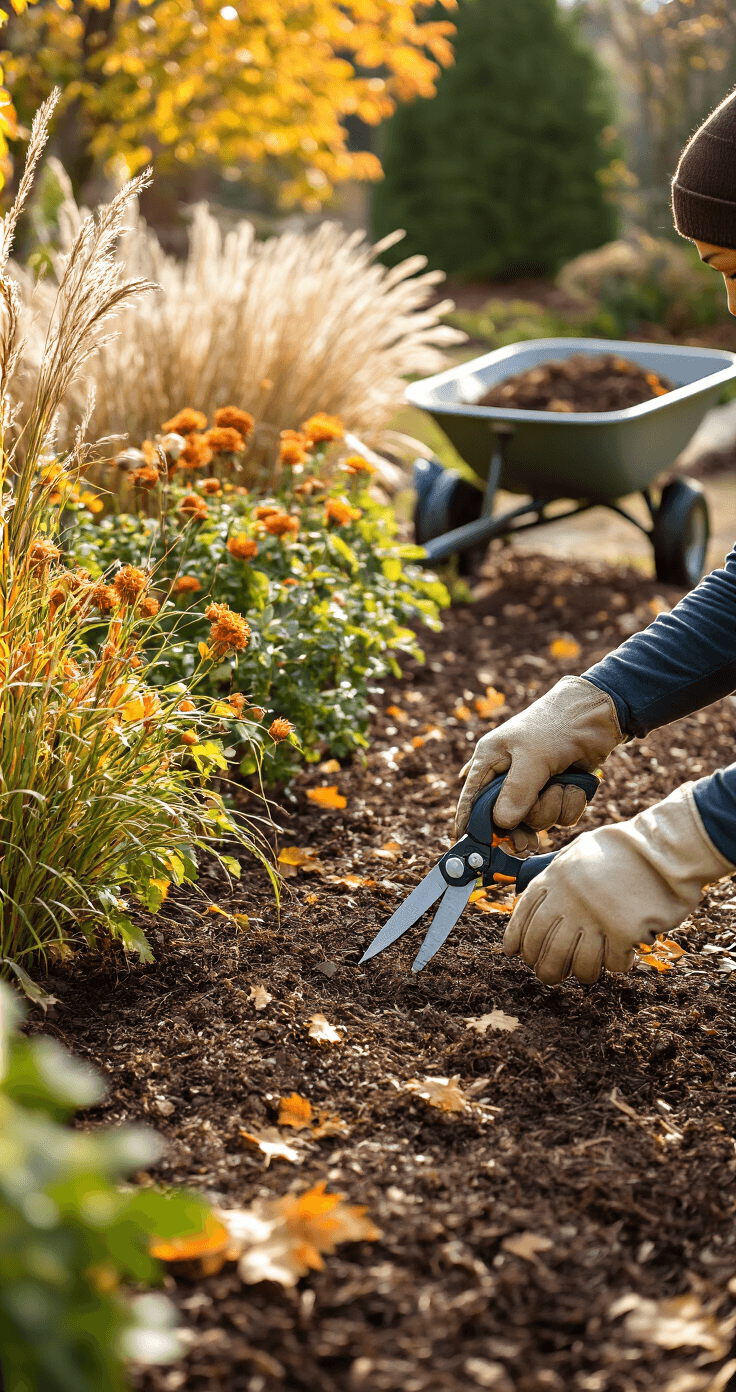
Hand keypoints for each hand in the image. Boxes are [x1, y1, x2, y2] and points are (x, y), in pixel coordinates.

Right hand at [455, 676, 622, 839]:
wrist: (597, 715)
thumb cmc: (555, 726)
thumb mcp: (532, 758)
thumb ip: (516, 792)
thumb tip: (502, 824)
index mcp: (490, 760)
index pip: (471, 798)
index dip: (469, 824)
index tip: (470, 847)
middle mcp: (509, 775)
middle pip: (506, 818)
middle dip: (523, 824)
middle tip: (528, 842)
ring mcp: (534, 785)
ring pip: (537, 819)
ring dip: (553, 808)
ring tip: (562, 785)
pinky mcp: (558, 791)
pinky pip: (560, 815)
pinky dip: (570, 804)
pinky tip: (576, 785)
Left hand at [503, 783, 732, 984]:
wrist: (665, 846)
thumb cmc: (625, 848)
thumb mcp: (579, 852)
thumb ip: (559, 876)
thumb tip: (540, 901)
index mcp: (555, 877)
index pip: (524, 916)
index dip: (516, 939)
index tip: (515, 953)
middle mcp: (569, 900)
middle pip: (545, 949)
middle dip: (544, 968)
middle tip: (550, 975)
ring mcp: (595, 917)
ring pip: (577, 965)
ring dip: (581, 973)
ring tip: (587, 972)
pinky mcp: (623, 931)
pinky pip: (613, 963)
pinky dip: (617, 963)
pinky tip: (623, 954)